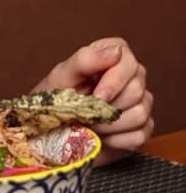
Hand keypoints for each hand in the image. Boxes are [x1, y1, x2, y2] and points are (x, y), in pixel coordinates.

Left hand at [34, 37, 153, 165]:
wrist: (51, 127)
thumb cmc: (56, 95)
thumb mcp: (63, 75)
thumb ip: (86, 59)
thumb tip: (116, 51)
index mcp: (115, 55)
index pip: (129, 63)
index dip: (113, 82)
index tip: (96, 96)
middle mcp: (133, 76)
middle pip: (136, 90)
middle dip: (108, 106)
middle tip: (87, 113)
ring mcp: (141, 102)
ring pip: (140, 113)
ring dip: (110, 125)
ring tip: (90, 124)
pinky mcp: (142, 128)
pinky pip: (139, 136)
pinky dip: (116, 141)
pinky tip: (101, 137)